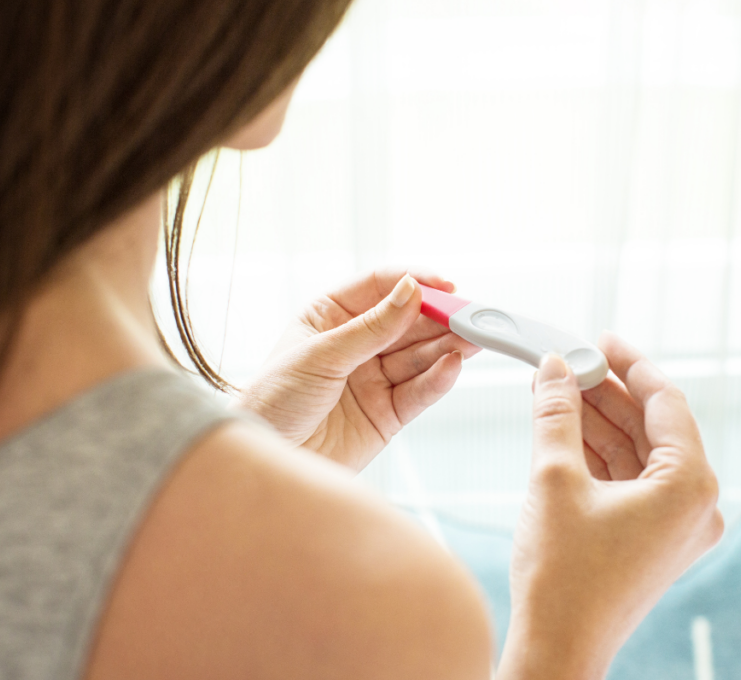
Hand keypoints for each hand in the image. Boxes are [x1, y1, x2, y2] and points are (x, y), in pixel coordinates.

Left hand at [237, 269, 479, 470]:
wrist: (266, 459)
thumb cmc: (274, 400)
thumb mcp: (320, 356)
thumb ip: (371, 327)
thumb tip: (411, 291)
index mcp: (329, 316)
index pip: (379, 287)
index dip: (413, 282)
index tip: (444, 284)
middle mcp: (356, 344)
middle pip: (407, 322)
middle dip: (440, 317)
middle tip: (471, 313)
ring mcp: (373, 379)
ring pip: (419, 356)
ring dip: (448, 346)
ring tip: (474, 338)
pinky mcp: (386, 415)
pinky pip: (418, 392)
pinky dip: (437, 380)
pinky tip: (453, 366)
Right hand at [498, 332, 722, 679]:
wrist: (558, 648)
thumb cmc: (563, 574)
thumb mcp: (554, 479)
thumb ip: (556, 413)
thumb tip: (553, 367)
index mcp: (690, 485)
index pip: (667, 402)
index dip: (630, 364)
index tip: (600, 339)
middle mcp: (696, 505)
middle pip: (652, 426)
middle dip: (607, 393)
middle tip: (568, 363)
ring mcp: (678, 525)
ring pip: (639, 453)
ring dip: (599, 422)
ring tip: (557, 391)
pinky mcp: (655, 540)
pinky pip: (632, 481)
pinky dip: (600, 455)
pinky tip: (565, 431)